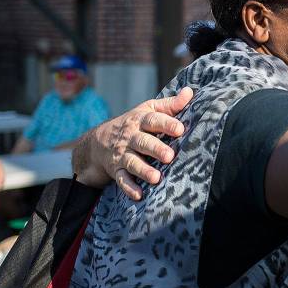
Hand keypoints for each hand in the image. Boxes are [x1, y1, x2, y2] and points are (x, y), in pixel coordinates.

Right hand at [72, 87, 193, 199]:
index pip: (153, 120)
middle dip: (156, 149)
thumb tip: (190, 92)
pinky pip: (122, 180)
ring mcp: (122, 154)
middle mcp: (130, 137)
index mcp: (140, 120)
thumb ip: (170, 104)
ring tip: (156, 178)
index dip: (167, 124)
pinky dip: (129, 188)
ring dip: (144, 170)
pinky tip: (139, 195)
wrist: (98, 141)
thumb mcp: (148, 110)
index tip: (180, 129)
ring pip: (133, 162)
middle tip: (169, 156)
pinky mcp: (116, 170)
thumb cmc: (134, 124)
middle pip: (143, 142)